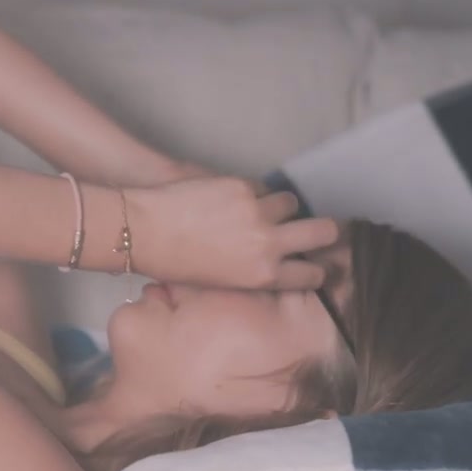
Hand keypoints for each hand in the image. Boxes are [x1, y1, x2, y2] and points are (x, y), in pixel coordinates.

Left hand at [127, 176, 338, 290]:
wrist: (143, 229)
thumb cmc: (173, 263)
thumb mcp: (218, 283)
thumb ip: (250, 274)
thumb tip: (271, 266)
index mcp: (261, 276)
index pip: (311, 274)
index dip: (318, 268)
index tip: (318, 262)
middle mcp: (267, 245)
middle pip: (322, 231)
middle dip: (328, 231)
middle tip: (325, 228)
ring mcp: (258, 213)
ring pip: (290, 203)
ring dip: (281, 206)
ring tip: (264, 209)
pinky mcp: (243, 187)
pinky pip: (262, 187)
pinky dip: (254, 192)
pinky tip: (234, 198)